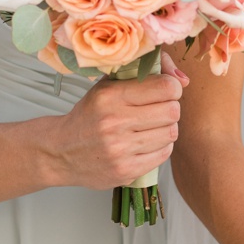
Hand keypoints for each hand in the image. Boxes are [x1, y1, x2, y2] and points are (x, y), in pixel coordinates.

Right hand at [47, 73, 182, 188]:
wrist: (60, 152)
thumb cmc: (89, 116)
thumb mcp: (108, 86)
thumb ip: (145, 73)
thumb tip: (183, 78)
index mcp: (110, 97)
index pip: (166, 87)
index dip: (172, 87)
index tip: (165, 90)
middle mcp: (114, 123)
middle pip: (173, 111)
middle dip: (170, 108)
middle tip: (157, 110)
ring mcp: (119, 149)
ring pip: (171, 133)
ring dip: (165, 128)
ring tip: (148, 127)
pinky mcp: (125, 170)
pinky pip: (164, 154)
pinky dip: (160, 147)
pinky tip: (144, 143)